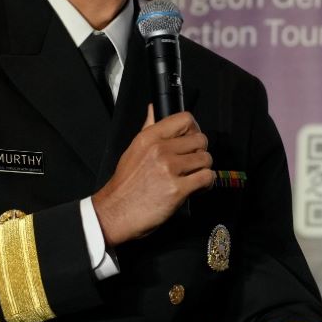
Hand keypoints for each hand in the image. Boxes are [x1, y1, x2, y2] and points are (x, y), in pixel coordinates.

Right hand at [92, 107, 212, 245]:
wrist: (115, 213)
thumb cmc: (125, 184)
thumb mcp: (133, 149)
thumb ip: (148, 128)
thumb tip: (153, 109)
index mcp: (149, 137)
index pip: (185, 119)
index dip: (194, 130)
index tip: (192, 141)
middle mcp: (160, 149)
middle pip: (200, 140)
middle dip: (200, 152)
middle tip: (192, 164)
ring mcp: (169, 169)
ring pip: (206, 159)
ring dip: (203, 169)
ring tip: (193, 177)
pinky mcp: (177, 189)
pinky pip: (206, 178)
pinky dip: (206, 184)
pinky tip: (196, 188)